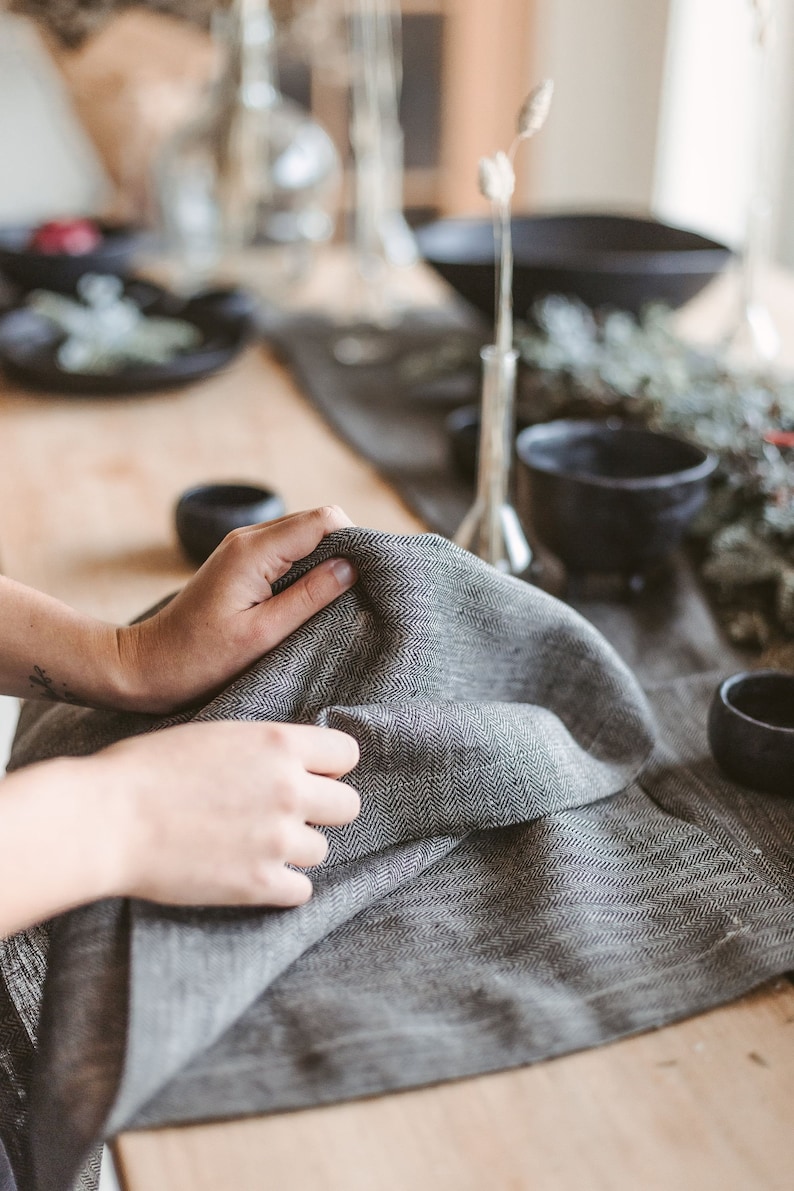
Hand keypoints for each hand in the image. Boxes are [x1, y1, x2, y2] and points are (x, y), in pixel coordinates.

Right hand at [0, 721, 360, 935]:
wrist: (106, 820)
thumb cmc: (146, 769)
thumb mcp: (215, 735)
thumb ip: (262, 749)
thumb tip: (289, 762)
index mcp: (279, 744)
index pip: (346, 753)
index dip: (327, 766)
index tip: (308, 775)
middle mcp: (289, 790)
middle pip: (348, 806)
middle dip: (320, 810)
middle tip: (283, 814)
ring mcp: (278, 840)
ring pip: (321, 849)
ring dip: (294, 849)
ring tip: (253, 845)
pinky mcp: (260, 884)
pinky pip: (301, 890)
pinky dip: (280, 886)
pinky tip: (251, 874)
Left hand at [116, 505, 355, 712]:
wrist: (147, 665)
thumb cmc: (199, 658)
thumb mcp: (262, 635)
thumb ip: (309, 598)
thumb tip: (352, 567)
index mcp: (254, 551)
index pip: (324, 520)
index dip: (355, 541)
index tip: (370, 577)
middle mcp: (248, 539)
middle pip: (318, 522)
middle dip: (347, 549)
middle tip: (363, 592)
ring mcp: (243, 549)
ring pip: (305, 536)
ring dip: (328, 560)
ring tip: (341, 599)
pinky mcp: (242, 564)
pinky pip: (288, 552)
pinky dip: (309, 569)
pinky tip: (314, 600)